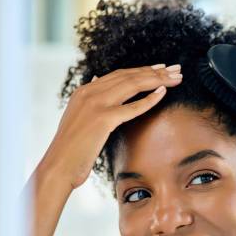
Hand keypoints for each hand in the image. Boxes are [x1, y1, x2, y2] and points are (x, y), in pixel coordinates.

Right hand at [38, 64, 182, 188]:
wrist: (58, 166)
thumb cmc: (72, 148)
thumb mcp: (79, 117)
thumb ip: (90, 99)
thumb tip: (98, 79)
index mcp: (84, 91)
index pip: (119, 74)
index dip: (142, 70)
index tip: (161, 68)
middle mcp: (89, 92)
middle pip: (129, 76)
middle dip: (155, 71)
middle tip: (176, 69)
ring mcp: (95, 104)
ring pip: (132, 85)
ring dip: (158, 80)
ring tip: (176, 77)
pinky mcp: (103, 119)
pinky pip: (132, 107)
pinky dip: (149, 99)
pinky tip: (163, 93)